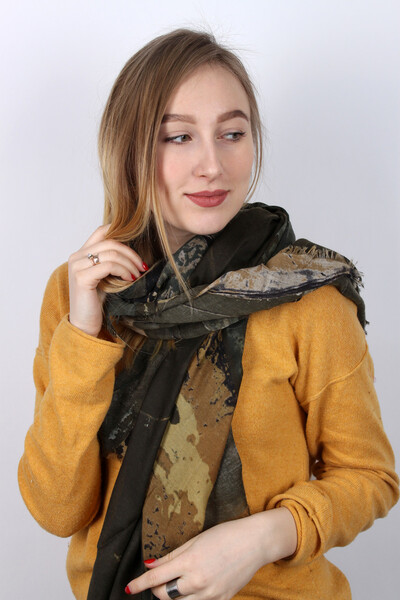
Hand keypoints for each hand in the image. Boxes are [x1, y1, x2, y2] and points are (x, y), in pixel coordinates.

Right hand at [68, 225, 147, 336]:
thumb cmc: (96, 302)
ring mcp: (77, 266)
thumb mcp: (104, 277)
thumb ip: (111, 261)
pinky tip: (130, 279)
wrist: (84, 324)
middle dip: (131, 253)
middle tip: (142, 266)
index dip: (121, 233)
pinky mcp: (82, 278)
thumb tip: (133, 251)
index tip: (136, 250)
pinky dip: (123, 270)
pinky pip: (108, 266)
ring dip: (129, 263)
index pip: (101, 231)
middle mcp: (76, 257)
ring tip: (137, 274)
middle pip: (110, 242)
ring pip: (111, 253)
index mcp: (80, 254)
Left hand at [125, 508, 296, 599]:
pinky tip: (192, 591)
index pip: (156, 579)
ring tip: (176, 584)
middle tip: (159, 580)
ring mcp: (211, 594)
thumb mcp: (195, 540)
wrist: (254, 542)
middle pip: (165, 595)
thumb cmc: (225, 535)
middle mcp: (198, 581)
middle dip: (156, 589)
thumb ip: (172, 555)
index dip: (139, 584)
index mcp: (189, 562)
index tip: (129, 588)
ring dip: (173, 597)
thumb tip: (150, 565)